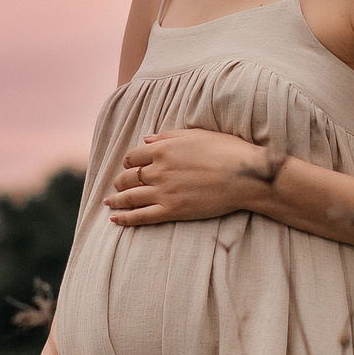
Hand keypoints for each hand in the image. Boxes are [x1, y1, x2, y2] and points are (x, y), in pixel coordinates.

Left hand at [104, 127, 282, 226]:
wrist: (245, 175)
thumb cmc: (226, 150)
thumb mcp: (195, 134)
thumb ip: (167, 136)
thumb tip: (145, 139)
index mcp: (163, 149)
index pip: (132, 156)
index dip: (129, 162)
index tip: (130, 167)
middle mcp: (159, 170)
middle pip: (128, 177)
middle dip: (120, 182)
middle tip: (117, 186)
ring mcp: (164, 192)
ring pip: (130, 197)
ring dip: (116, 200)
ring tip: (108, 202)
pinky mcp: (172, 210)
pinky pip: (142, 216)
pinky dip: (126, 219)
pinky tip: (115, 220)